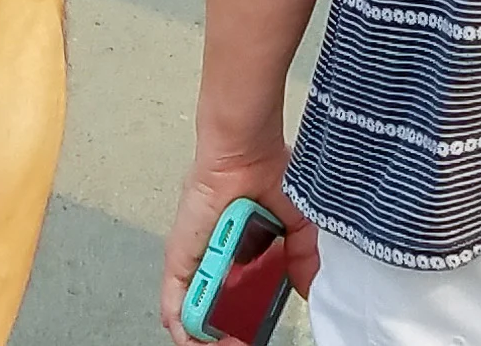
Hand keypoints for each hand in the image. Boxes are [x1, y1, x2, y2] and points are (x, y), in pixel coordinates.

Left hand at [160, 139, 315, 344]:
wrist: (244, 154)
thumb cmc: (265, 172)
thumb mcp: (295, 225)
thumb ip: (301, 258)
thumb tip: (305, 288)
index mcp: (243, 249)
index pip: (239, 293)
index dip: (245, 316)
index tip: (252, 332)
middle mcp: (218, 255)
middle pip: (215, 305)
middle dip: (225, 329)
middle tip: (238, 343)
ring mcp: (197, 257)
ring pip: (192, 307)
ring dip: (204, 332)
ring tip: (222, 345)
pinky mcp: (180, 256)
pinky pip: (175, 297)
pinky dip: (181, 320)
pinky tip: (188, 337)